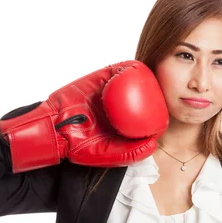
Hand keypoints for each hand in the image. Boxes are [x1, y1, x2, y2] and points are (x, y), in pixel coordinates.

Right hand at [0, 60, 168, 172]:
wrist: (53, 129)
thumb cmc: (79, 146)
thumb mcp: (107, 154)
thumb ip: (130, 153)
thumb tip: (154, 144)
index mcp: (122, 123)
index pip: (145, 115)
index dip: (158, 111)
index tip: (168, 109)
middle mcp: (118, 106)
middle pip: (142, 94)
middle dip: (155, 91)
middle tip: (165, 90)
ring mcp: (109, 91)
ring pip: (131, 80)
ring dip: (144, 76)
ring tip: (155, 77)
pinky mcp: (99, 78)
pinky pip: (116, 70)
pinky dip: (127, 68)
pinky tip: (137, 68)